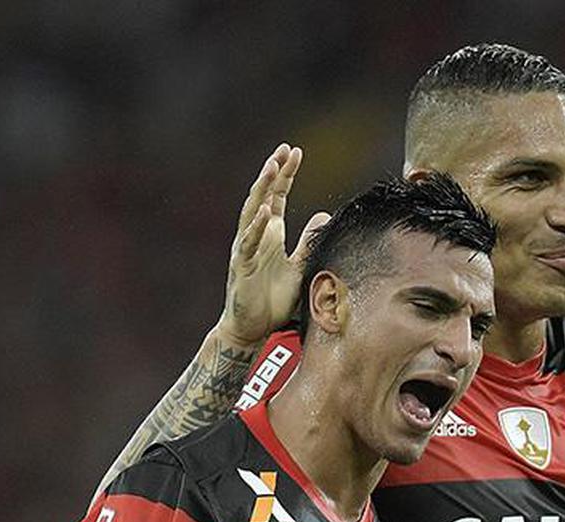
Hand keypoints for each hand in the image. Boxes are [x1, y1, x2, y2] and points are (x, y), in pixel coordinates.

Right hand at [215, 143, 330, 346]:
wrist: (252, 329)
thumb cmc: (273, 300)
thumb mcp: (300, 266)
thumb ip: (309, 241)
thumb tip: (323, 216)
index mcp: (270, 234)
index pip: (277, 196)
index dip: (286, 175)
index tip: (295, 152)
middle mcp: (256, 236)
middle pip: (264, 197)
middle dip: (274, 173)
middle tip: (283, 149)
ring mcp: (246, 249)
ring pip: (252, 213)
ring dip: (262, 190)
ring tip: (271, 167)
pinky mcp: (241, 267)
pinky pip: (247, 243)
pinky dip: (255, 228)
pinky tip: (264, 211)